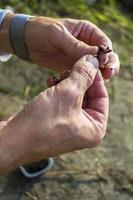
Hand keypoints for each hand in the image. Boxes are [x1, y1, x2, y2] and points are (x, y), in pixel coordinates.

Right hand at [0, 55, 107, 172]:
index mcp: (95, 128)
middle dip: (78, 80)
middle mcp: (85, 129)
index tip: (88, 61)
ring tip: (56, 77)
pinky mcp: (57, 123)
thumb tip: (94, 60)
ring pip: (74, 97)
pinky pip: (63, 103)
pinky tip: (50, 83)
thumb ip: (83, 75)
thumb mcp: (67, 94)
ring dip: (66, 84)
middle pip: (88, 96)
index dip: (95, 77)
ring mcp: (71, 126)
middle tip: (69, 67)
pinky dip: (58, 91)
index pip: (102, 96)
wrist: (15, 139)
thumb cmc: (43, 122)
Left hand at [25, 17, 119, 78]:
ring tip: (96, 82)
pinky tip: (81, 84)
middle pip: (104, 56)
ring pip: (95, 68)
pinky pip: (82, 75)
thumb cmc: (41, 31)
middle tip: (108, 74)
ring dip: (98, 75)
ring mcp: (79, 58)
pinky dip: (84, 80)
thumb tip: (95, 55)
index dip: (106, 53)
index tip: (104, 62)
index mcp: (86, 31)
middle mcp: (86, 45)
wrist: (26, 41)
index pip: (103, 42)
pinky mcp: (71, 68)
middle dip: (108, 65)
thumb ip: (76, 45)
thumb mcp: (58, 35)